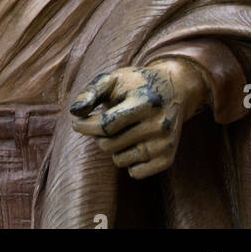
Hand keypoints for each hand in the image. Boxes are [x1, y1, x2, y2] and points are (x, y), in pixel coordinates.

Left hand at [68, 57, 208, 178]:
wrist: (176, 88)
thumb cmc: (136, 83)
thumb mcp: (114, 79)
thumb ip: (91, 93)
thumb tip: (74, 112)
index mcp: (145, 102)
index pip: (106, 125)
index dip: (85, 126)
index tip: (76, 123)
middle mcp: (159, 124)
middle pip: (109, 144)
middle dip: (99, 136)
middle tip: (103, 123)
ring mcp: (165, 144)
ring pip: (120, 160)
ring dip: (113, 147)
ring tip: (123, 129)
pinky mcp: (168, 158)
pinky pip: (134, 172)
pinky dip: (128, 160)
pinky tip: (134, 142)